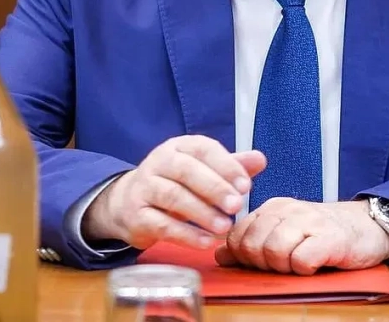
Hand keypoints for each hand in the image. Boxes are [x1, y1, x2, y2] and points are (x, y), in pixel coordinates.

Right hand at [82, 135, 265, 249]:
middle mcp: (159, 162)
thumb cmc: (176, 183)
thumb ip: (231, 165)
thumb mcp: (203, 170)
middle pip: (186, 171)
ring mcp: (144, 188)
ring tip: (225, 226)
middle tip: (236, 205)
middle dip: (214, 188)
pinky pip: (161, 224)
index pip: (203, 149)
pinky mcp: (136, 215)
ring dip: (201, 213)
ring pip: (173, 197)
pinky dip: (186, 234)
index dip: (226, 166)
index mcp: (179, 146)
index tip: (246, 185)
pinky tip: (206, 241)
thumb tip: (260, 159)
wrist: (128, 202)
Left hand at [215, 198, 388, 274]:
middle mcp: (288, 209)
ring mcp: (309, 221)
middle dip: (262, 264)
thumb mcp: (284, 233)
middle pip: (252, 245)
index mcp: (272, 207)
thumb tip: (220, 255)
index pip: (237, 235)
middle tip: (283, 265)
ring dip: (284, 267)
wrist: (366, 226)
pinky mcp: (330, 238)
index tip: (261, 262)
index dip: (243, 257)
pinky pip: (301, 260)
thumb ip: (253, 241)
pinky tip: (314, 264)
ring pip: (273, 252)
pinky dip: (304, 269)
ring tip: (299, 263)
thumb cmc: (322, 234)